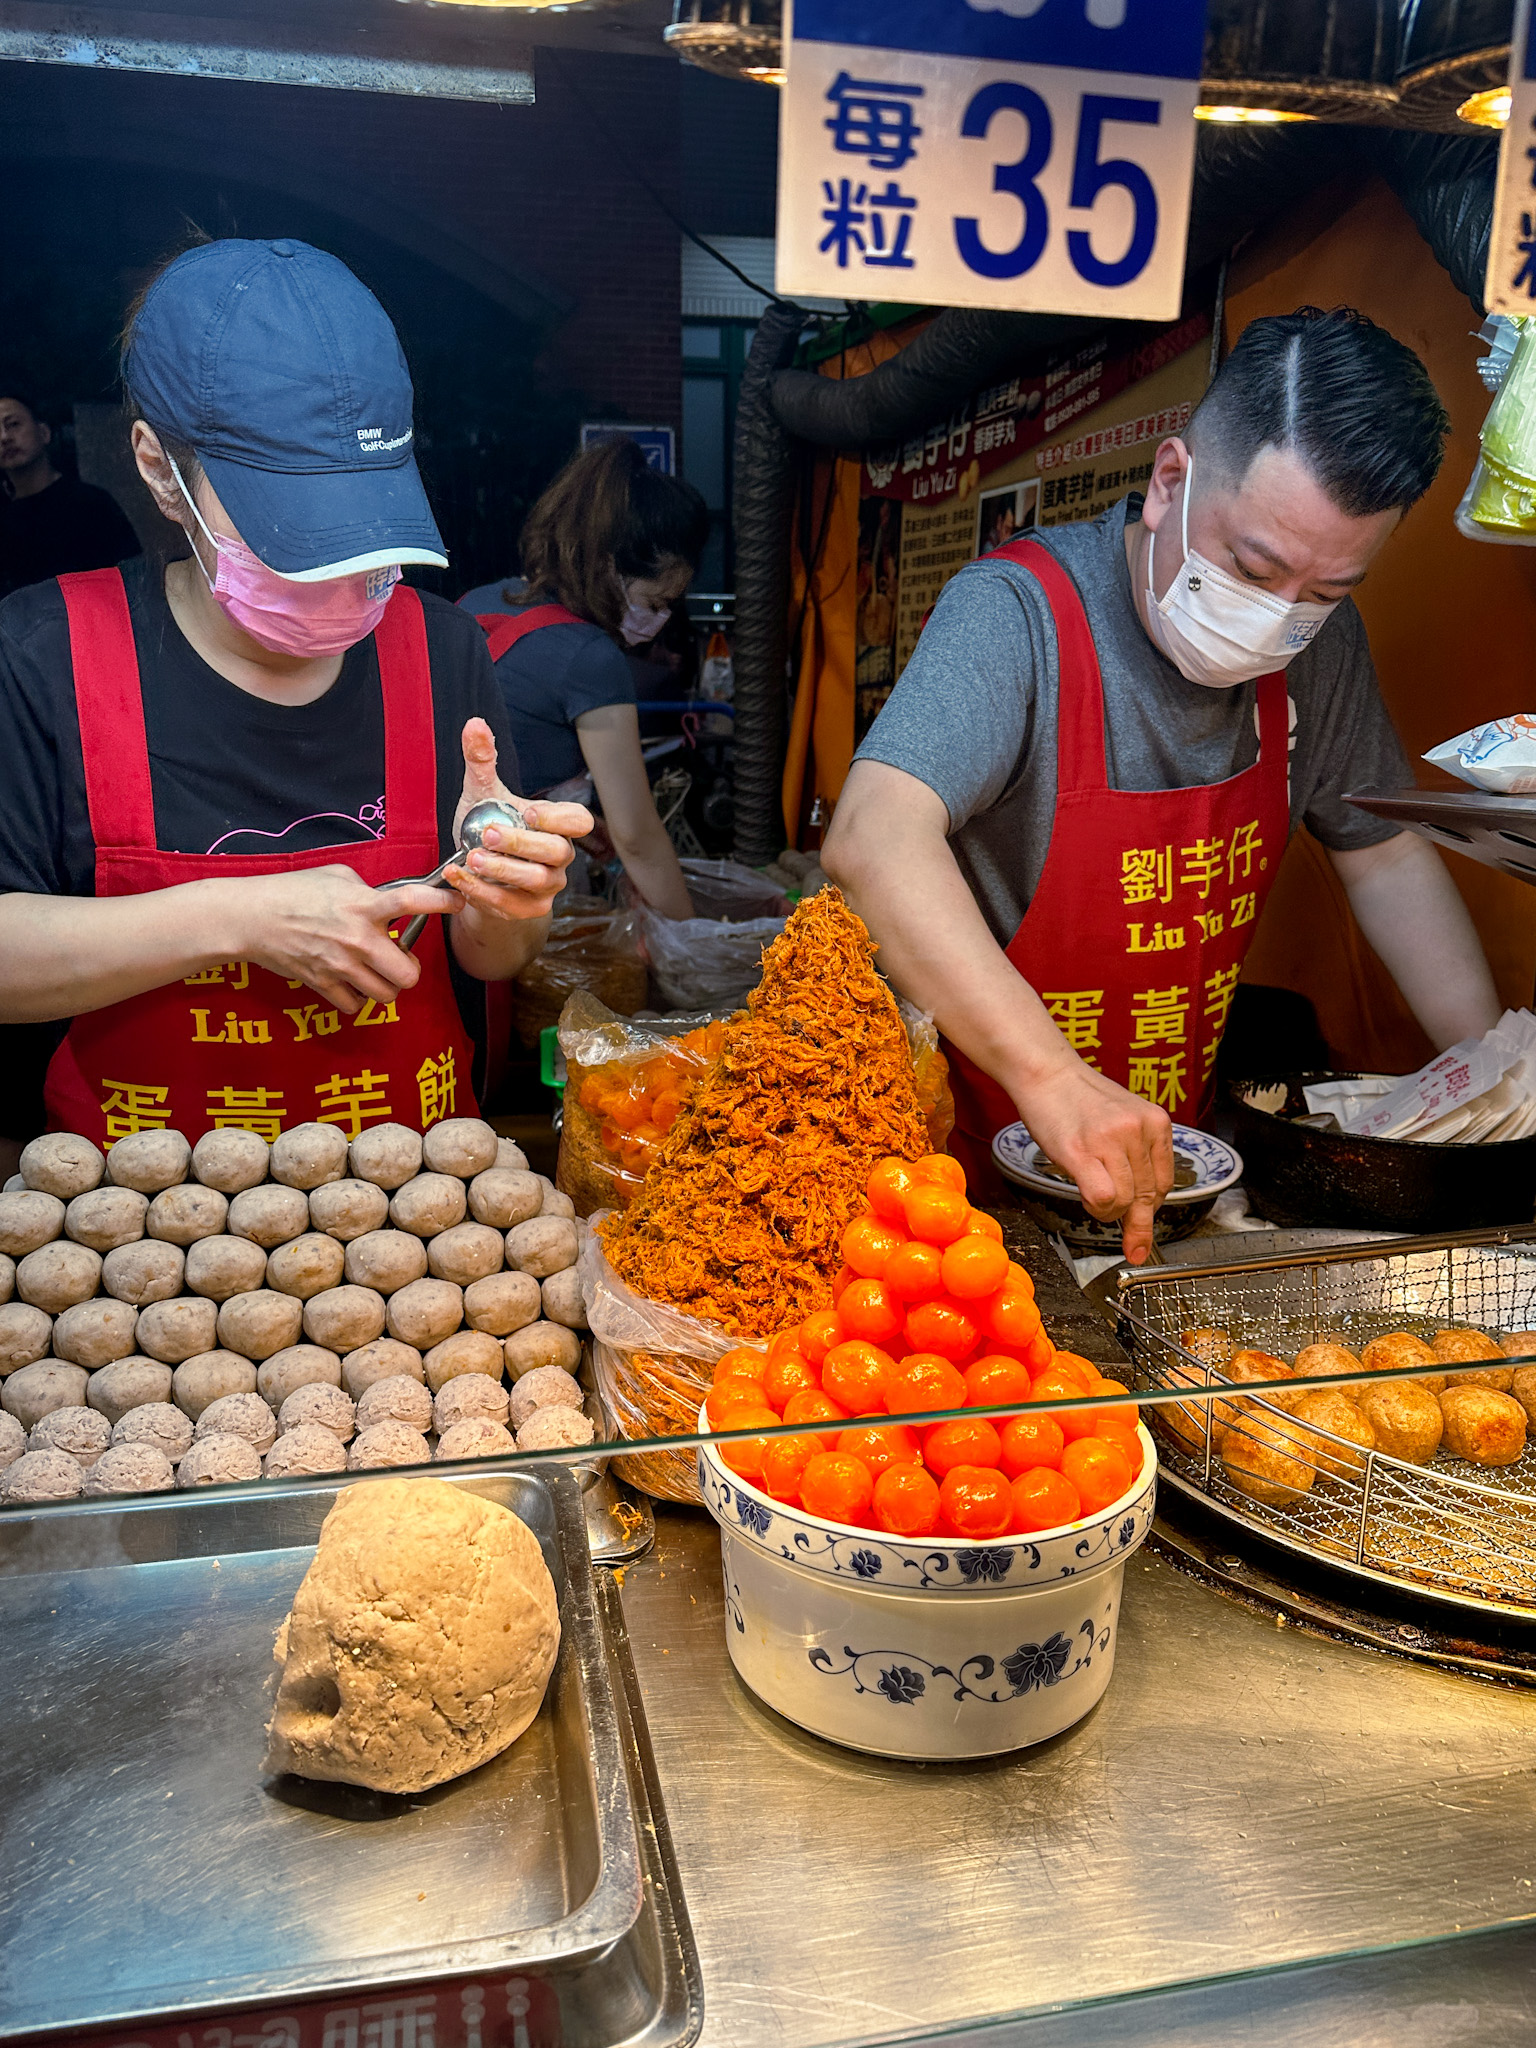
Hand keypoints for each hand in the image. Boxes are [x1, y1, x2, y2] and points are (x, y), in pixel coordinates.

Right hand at [229, 864, 459, 1012]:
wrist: (252, 918)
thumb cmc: (293, 891)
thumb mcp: (338, 877)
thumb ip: (370, 890)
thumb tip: (390, 902)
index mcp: (363, 905)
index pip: (412, 901)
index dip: (441, 902)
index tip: (458, 901)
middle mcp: (357, 938)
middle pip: (408, 974)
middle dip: (409, 969)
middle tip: (399, 959)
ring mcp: (341, 966)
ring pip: (386, 995)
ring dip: (386, 985)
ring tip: (374, 971)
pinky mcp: (323, 984)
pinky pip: (355, 1005)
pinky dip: (357, 997)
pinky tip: (350, 981)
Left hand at [448, 719, 594, 923]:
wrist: (476, 872)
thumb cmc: (487, 826)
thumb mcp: (483, 793)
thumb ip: (481, 760)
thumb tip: (474, 723)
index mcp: (557, 826)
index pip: (578, 821)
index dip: (559, 819)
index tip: (530, 813)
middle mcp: (559, 857)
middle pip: (557, 852)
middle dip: (522, 844)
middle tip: (488, 835)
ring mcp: (547, 886)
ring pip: (537, 881)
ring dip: (503, 870)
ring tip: (471, 859)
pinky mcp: (528, 909)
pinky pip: (512, 904)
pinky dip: (483, 892)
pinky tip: (459, 878)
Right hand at [1019, 1059, 1174, 1265]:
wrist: (1047, 1074)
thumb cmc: (1080, 1098)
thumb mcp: (1125, 1118)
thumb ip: (1138, 1152)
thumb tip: (1144, 1201)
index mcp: (1156, 1121)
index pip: (1165, 1181)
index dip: (1152, 1206)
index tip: (1142, 1218)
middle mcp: (1138, 1129)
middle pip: (1148, 1195)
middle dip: (1136, 1221)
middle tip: (1130, 1237)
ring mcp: (1110, 1139)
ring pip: (1126, 1201)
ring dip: (1111, 1212)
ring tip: (1095, 1198)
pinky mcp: (1080, 1151)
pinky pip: (1103, 1197)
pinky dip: (1097, 1208)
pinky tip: (1086, 1198)